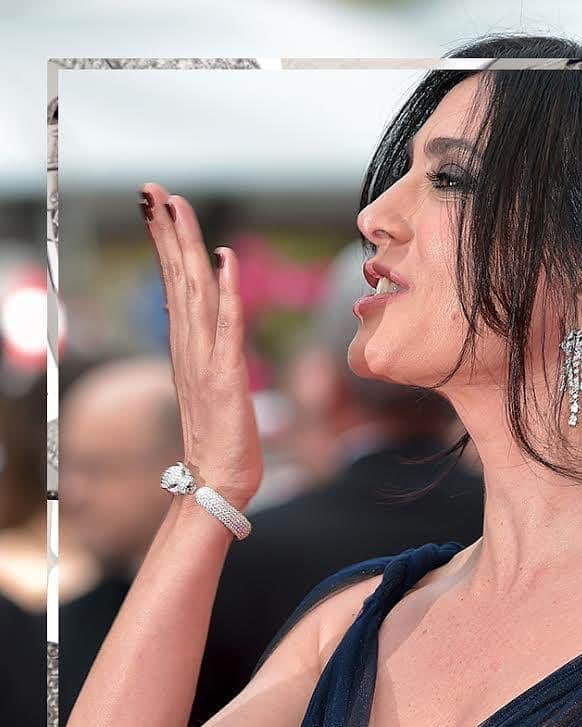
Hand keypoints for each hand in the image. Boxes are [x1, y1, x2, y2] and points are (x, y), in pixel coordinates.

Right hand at [139, 184, 262, 509]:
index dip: (167, 245)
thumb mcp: (213, 387)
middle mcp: (189, 348)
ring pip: (194, 292)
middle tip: (154, 189)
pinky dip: (228, 291)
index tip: (158, 207)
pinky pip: (229, 326)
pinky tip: (225, 259)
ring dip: (187, 247)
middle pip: (177, 279)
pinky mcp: (227, 377)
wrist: (219, 482)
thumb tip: (202, 326)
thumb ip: (208, 354)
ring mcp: (205, 361)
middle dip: (167, 232)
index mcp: (187, 349)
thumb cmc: (221, 440)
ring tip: (176, 207)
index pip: (175, 286)